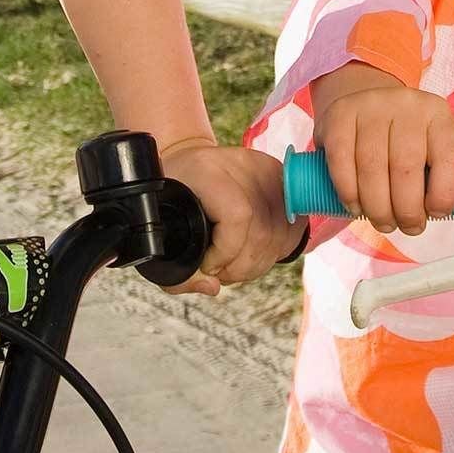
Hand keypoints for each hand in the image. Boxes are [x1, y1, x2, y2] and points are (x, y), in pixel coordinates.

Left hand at [156, 140, 293, 295]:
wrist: (190, 166)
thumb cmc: (172, 198)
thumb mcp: (161, 229)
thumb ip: (178, 271)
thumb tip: (211, 288)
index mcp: (207, 169)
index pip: (238, 215)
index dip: (226, 252)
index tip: (208, 264)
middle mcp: (243, 165)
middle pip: (261, 232)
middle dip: (240, 267)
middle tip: (220, 271)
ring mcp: (267, 170)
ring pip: (278, 235)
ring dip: (256, 264)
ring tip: (233, 264)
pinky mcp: (284, 180)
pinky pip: (292, 229)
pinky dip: (273, 251)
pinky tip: (252, 252)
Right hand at [311, 84, 453, 237]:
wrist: (367, 97)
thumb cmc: (411, 140)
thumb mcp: (442, 155)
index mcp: (440, 117)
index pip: (450, 156)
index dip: (444, 193)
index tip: (436, 214)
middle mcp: (408, 106)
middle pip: (406, 168)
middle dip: (406, 210)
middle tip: (406, 227)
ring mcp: (371, 108)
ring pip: (372, 167)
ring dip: (376, 207)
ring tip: (383, 222)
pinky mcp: (340, 116)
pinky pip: (342, 160)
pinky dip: (348, 191)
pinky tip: (355, 206)